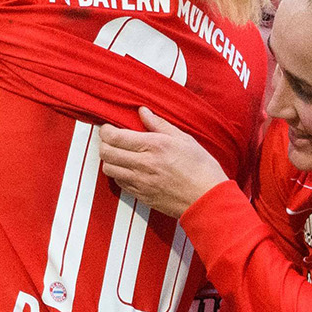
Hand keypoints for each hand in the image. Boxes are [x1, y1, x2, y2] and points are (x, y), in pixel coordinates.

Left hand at [98, 107, 228, 218]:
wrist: (207, 199)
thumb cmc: (201, 167)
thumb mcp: (183, 139)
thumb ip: (159, 124)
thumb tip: (143, 112)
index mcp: (154, 146)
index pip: (114, 137)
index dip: (105, 130)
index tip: (108, 127)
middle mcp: (143, 164)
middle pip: (106, 153)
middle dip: (104, 143)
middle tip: (111, 140)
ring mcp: (140, 182)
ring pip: (109, 169)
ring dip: (109, 160)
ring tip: (119, 155)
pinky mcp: (142, 196)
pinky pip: (119, 183)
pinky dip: (118, 174)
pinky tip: (129, 169)